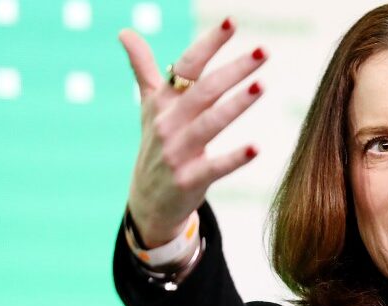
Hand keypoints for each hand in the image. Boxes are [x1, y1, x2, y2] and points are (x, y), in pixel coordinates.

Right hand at [119, 19, 265, 245]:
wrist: (148, 200)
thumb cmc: (157, 145)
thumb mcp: (149, 107)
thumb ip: (143, 69)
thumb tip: (124, 31)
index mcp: (163, 102)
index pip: (187, 66)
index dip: (208, 44)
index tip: (231, 22)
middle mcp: (168, 123)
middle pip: (203, 90)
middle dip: (233, 69)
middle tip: (263, 51)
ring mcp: (177, 152)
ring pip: (210, 123)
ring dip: (236, 104)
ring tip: (262, 86)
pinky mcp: (188, 180)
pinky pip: (214, 167)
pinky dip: (235, 158)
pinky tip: (257, 148)